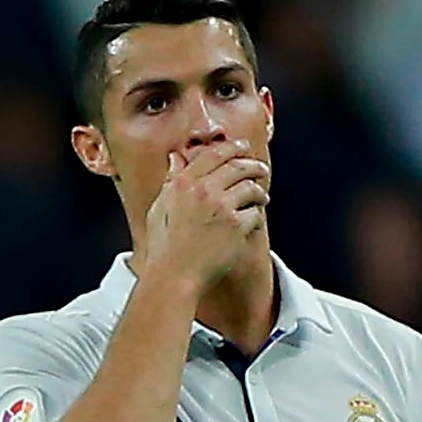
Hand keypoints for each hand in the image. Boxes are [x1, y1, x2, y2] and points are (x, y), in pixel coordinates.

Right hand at [142, 140, 269, 291]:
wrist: (174, 275)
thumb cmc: (164, 246)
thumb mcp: (160, 207)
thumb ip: (171, 180)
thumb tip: (175, 158)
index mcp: (183, 183)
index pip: (214, 155)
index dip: (232, 147)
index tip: (242, 146)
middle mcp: (203, 191)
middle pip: (238, 166)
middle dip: (254, 166)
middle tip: (261, 169)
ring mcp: (221, 208)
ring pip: (251, 188)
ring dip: (259, 192)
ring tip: (262, 197)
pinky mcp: (236, 226)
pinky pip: (255, 213)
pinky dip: (256, 216)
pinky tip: (253, 221)